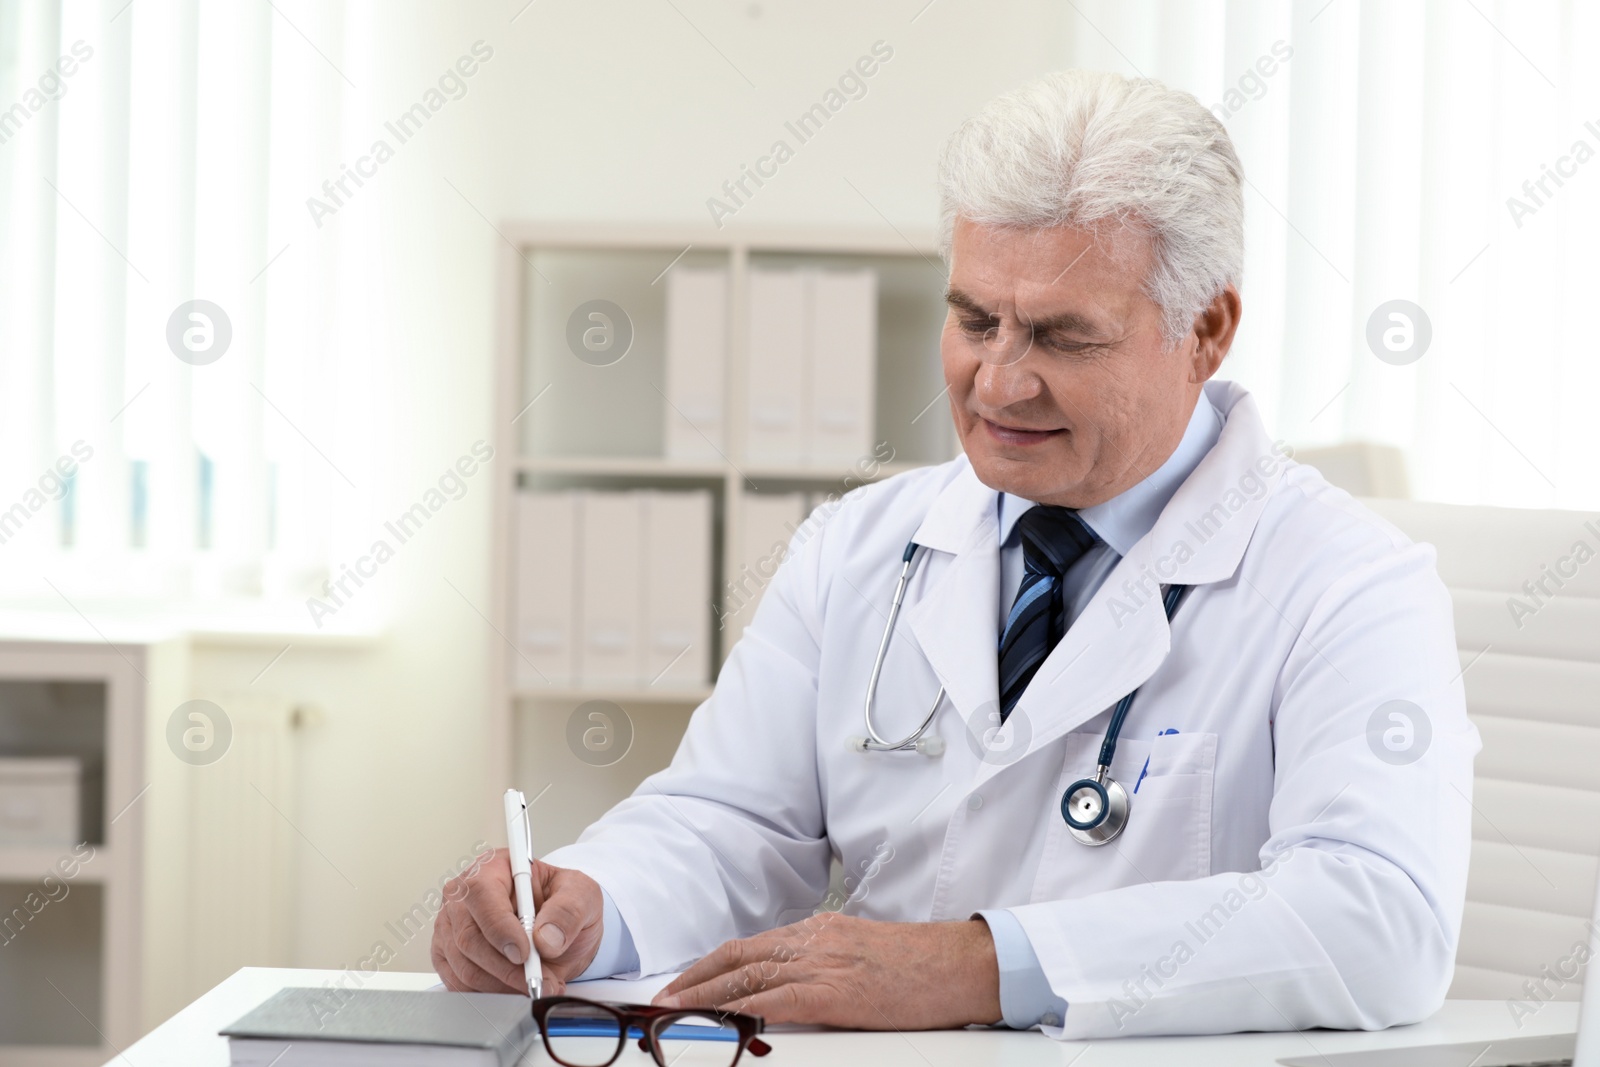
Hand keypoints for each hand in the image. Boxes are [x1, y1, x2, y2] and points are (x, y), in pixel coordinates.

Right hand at [432, 847, 603, 994]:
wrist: (557, 930)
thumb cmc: (563, 904)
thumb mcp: (582, 894)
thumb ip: (568, 910)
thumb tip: (546, 938)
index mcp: (493, 868)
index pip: (481, 893)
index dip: (499, 927)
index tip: (524, 952)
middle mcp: (464, 896)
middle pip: (469, 937)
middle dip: (508, 968)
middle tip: (541, 979)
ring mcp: (451, 928)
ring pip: (465, 967)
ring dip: (504, 985)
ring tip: (538, 983)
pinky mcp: (448, 957)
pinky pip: (461, 985)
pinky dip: (492, 993)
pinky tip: (516, 988)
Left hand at [652, 913, 1001, 1029]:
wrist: (959, 964)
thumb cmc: (921, 966)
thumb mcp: (863, 954)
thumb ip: (827, 965)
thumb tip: (796, 988)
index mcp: (820, 930)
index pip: (753, 945)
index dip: (714, 963)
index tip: (688, 979)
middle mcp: (814, 940)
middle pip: (740, 955)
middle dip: (697, 977)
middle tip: (665, 995)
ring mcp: (822, 963)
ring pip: (748, 975)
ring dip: (706, 993)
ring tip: (675, 1008)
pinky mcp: (833, 991)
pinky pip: (774, 998)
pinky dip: (740, 1008)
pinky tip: (720, 1019)